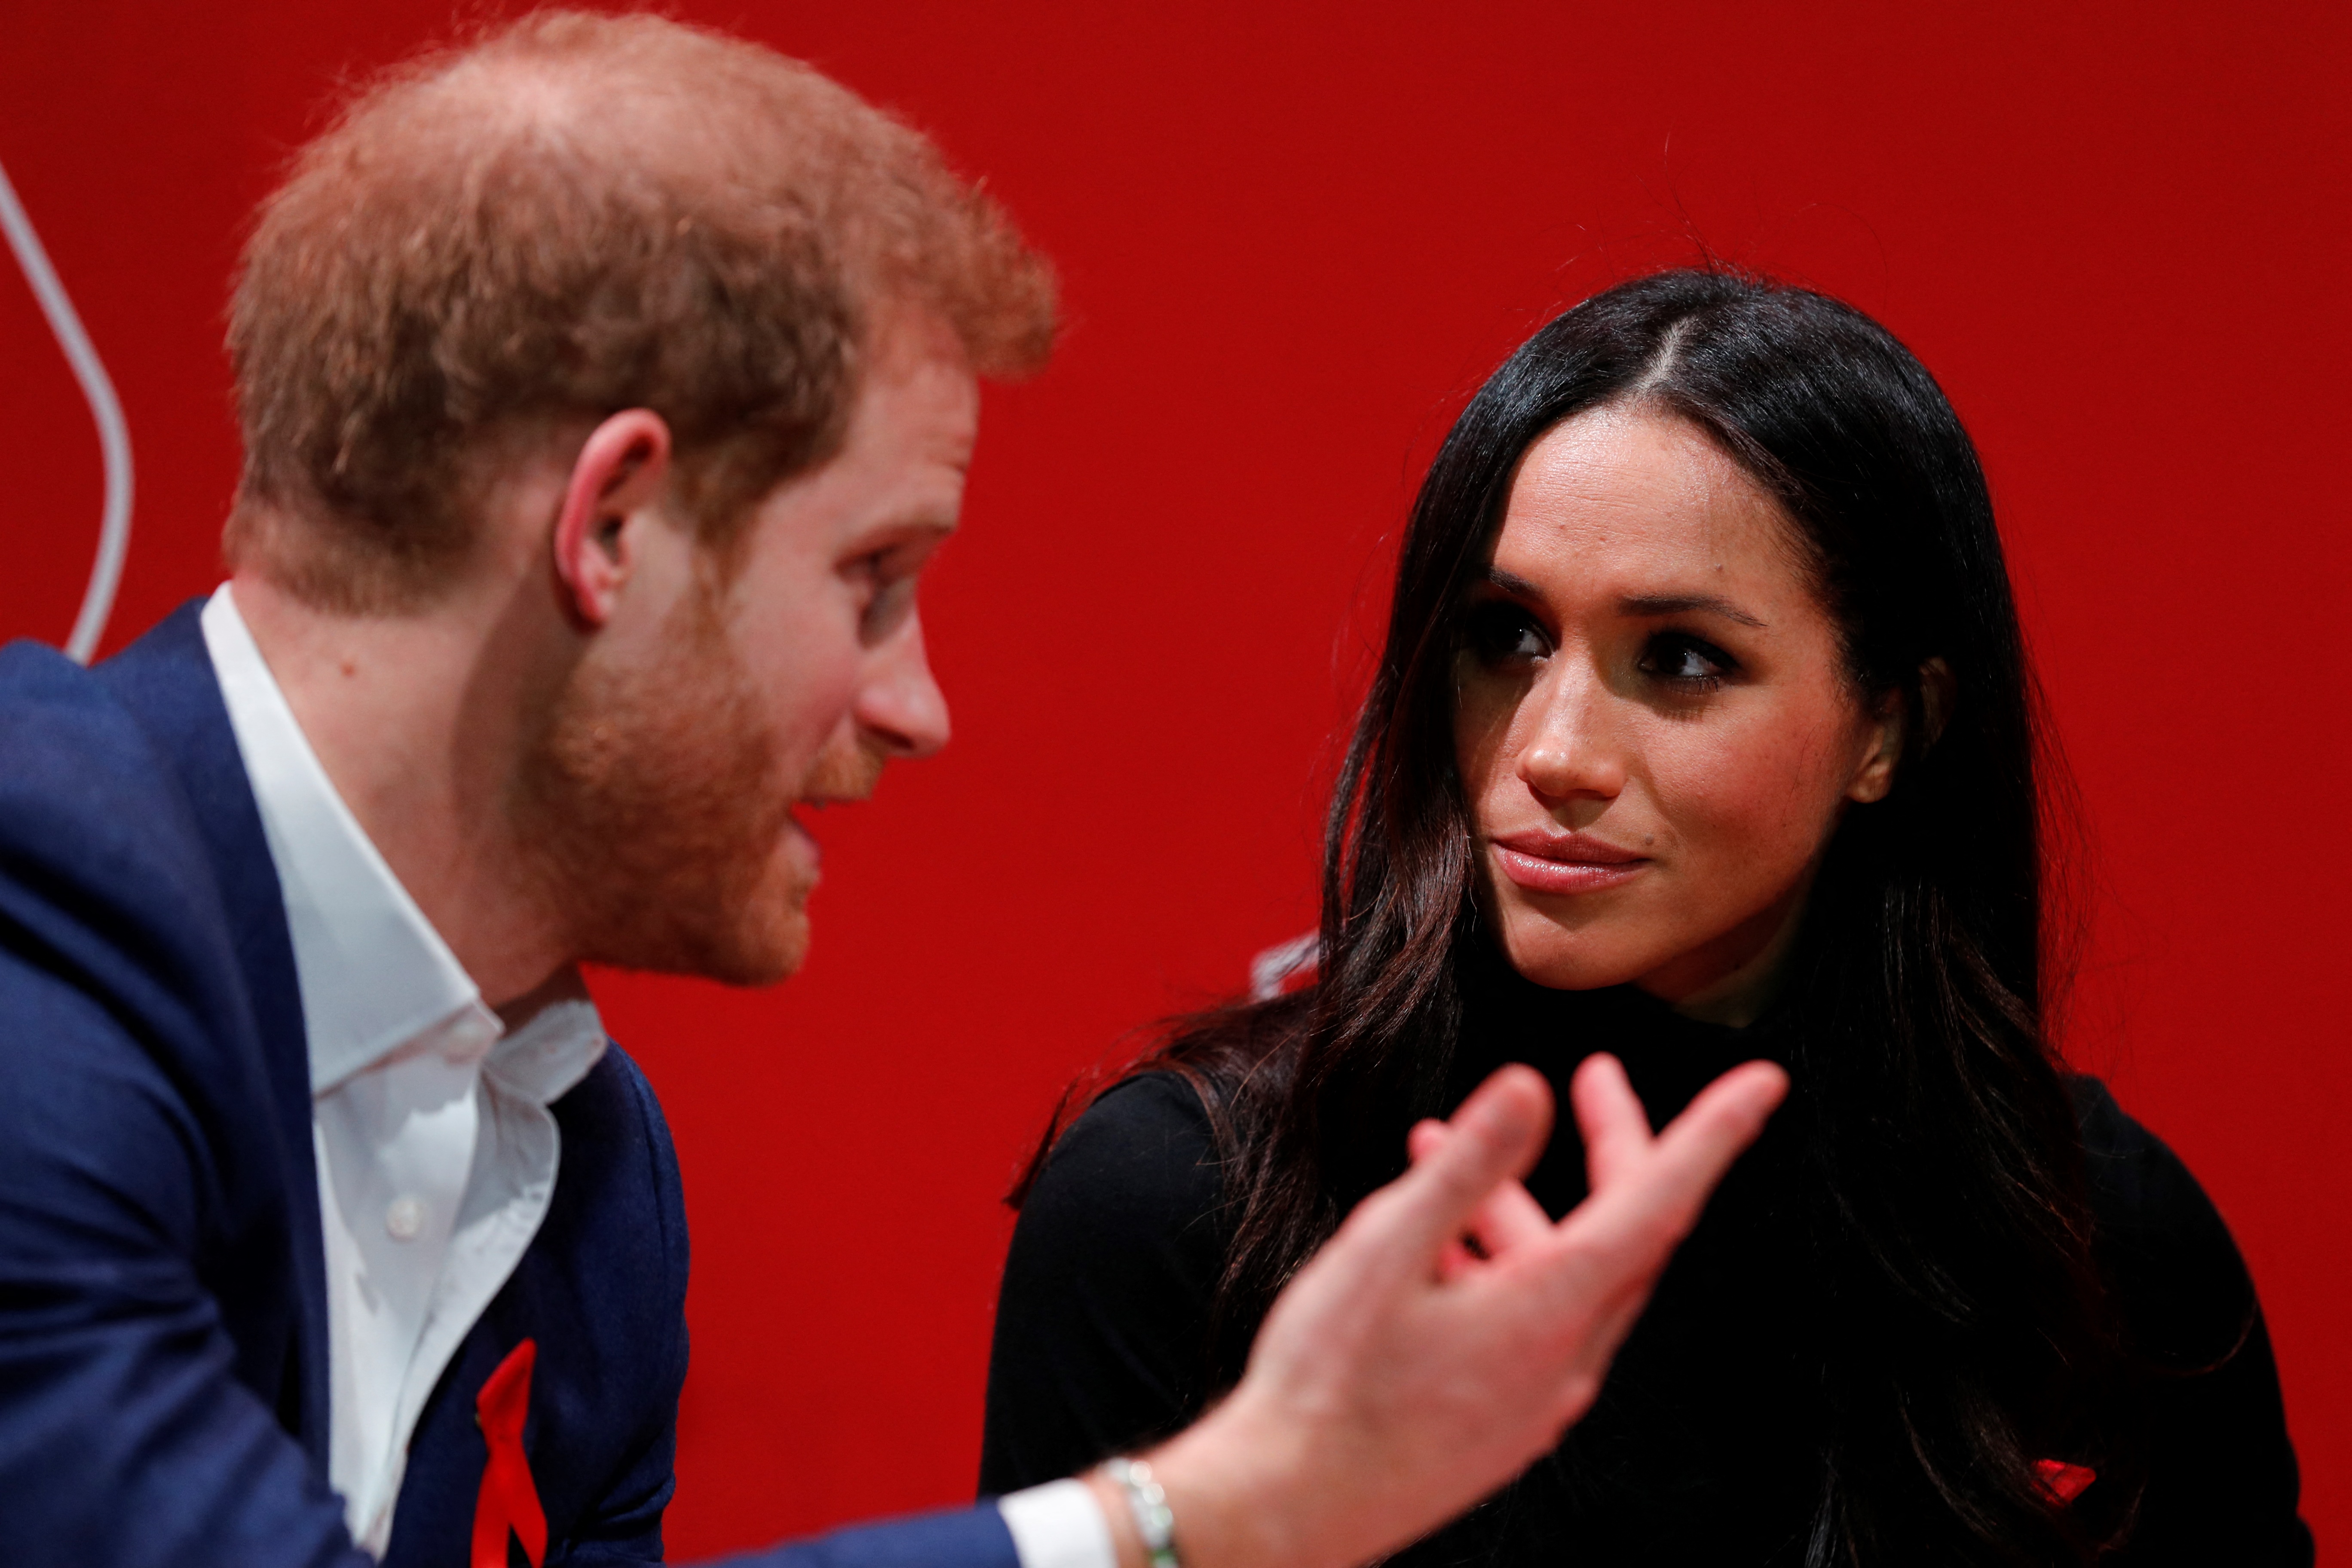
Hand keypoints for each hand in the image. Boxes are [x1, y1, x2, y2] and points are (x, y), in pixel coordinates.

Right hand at [1099, 1053, 1785, 1567]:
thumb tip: (1528, 1088)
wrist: (1285, 1510)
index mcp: (1547, 1310)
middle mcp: (1562, 1359)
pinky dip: (1502, 1259)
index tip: (1763, 1083)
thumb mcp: (1382, 1249)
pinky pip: (1532, 1320)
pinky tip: (1436, 1241)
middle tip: (1596, 1077)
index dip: (1715, 1135)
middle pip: (1626, 1233)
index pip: (1661, 1204)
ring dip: (1527, 1202)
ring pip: (1569, 1274)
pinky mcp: (1501, 1421)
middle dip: (1617, 1146)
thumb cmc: (1323, 1386)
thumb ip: (1464, 1166)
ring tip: (1446, 1148)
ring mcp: (1534, 1397)